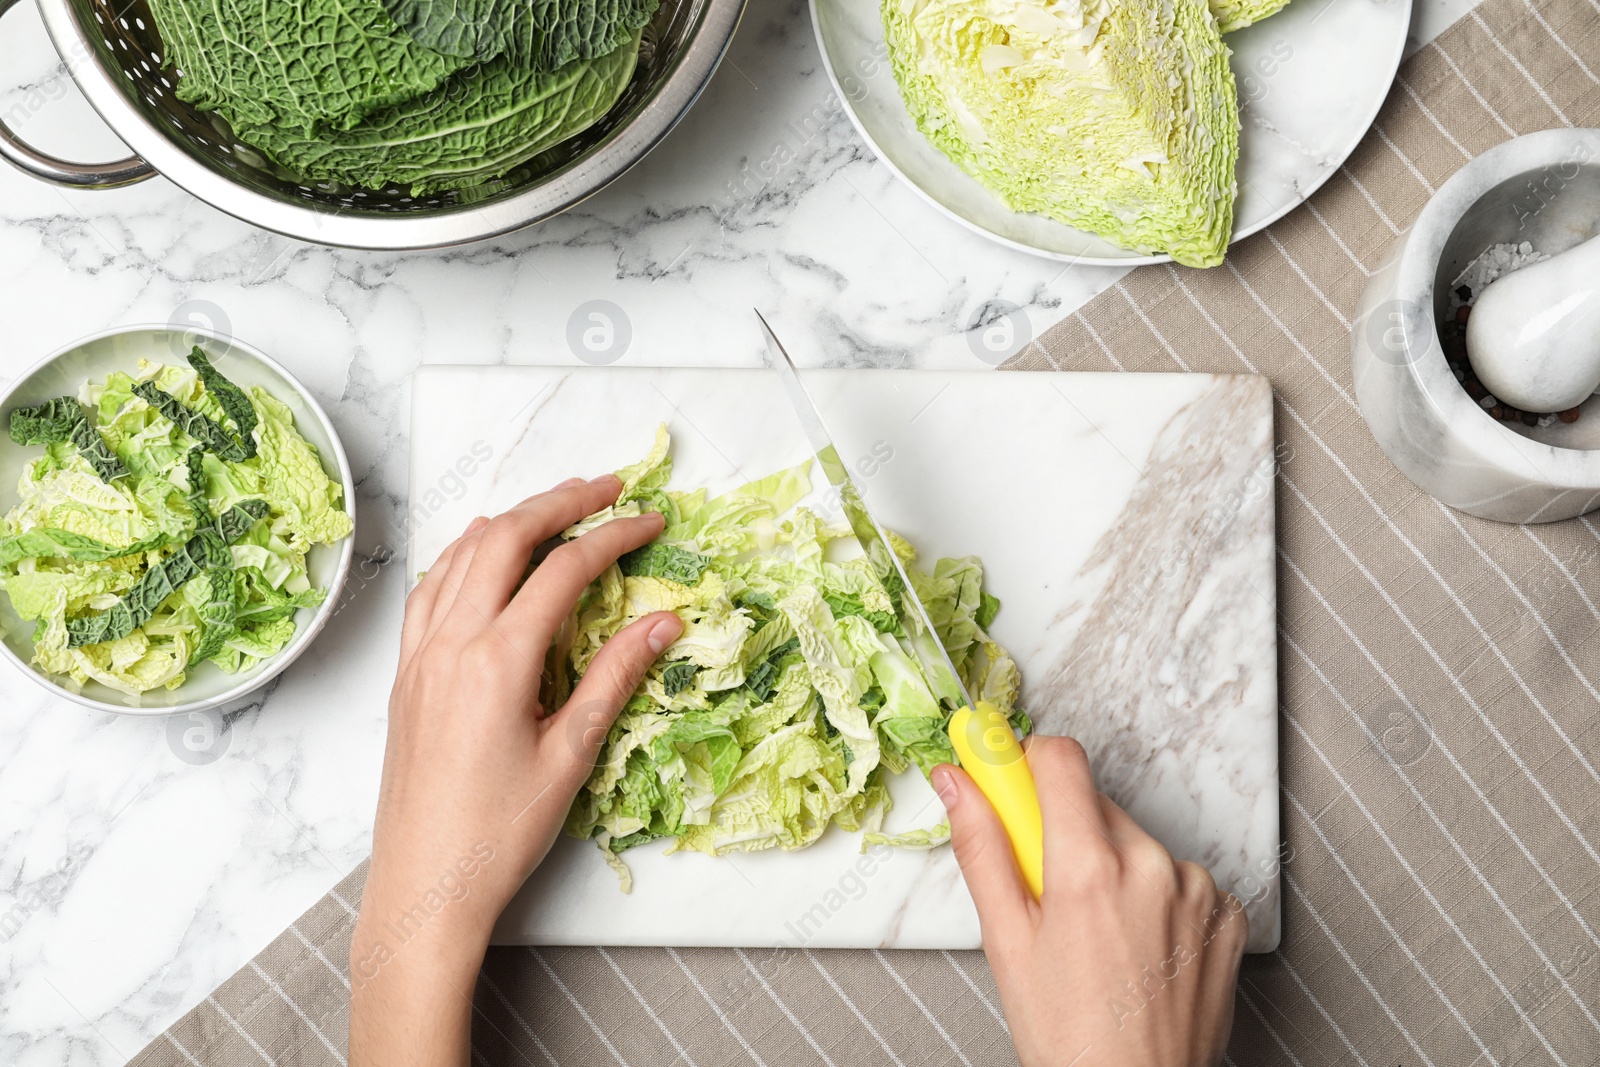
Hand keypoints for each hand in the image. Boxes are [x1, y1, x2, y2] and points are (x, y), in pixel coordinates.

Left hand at [349, 475, 682, 1066]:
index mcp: (497, 659)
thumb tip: (664, 621)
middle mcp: (451, 641)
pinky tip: (482, 555)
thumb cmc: (498, 833)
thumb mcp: (570, 755)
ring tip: (555, 507)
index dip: (613, 536)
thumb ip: (614, 677)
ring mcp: (420, 654)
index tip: (651, 521)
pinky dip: (463, 554)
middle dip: (560, 503)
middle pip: (506, 539)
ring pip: (461, 554)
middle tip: (608, 487)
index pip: (564, 570)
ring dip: (511, 520)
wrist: (422, 887)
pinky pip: (430, 588)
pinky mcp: (406, 673)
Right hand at [933, 737, 1245, 1066]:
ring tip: (1097, 934)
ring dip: (1113, 865)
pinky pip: (1180, 877)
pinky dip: (1156, 896)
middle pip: (1095, 805)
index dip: (1027, 763)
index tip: (1010, 780)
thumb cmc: (1068, 1037)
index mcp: (1091, 869)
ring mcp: (1198, 891)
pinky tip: (1136, 946)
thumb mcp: (1006, 939)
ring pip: (1137, 842)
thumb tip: (956, 782)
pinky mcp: (1226, 915)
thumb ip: (981, 846)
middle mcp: (1153, 868)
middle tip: (1046, 891)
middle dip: (1063, 830)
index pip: (1061, 759)